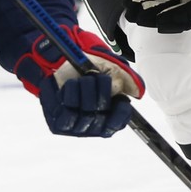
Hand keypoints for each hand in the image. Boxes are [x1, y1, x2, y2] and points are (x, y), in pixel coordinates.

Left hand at [15, 25, 142, 137]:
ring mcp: (78, 127)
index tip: (119, 96)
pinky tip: (71, 85)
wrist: (62, 64)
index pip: (120, 121)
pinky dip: (71, 93)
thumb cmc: (88, 69)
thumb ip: (122, 80)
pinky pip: (68, 113)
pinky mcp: (60, 124)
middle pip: (102, 115)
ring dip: (85, 88)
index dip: (121, 110)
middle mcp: (95, 125)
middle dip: (100, 90)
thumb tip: (130, 91)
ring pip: (85, 114)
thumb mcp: (110, 69)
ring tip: (81, 79)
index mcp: (111, 115)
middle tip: (94, 77)